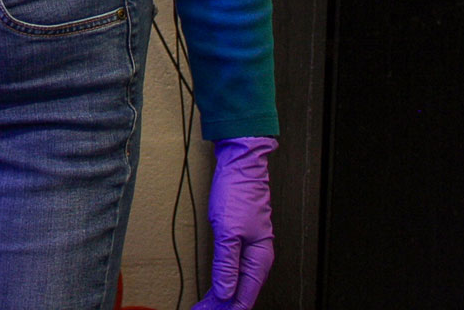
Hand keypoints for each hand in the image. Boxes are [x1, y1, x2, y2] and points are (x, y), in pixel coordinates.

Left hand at [194, 135, 276, 309]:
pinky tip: (216, 289)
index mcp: (259, 259)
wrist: (242, 167)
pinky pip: (235, 271)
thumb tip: (225, 293)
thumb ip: (226, 265)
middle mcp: (258, 259)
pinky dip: (223, 282)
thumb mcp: (228, 231)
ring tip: (204, 306)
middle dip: (220, 306)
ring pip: (237, 284)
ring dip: (221, 297)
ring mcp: (251, 251)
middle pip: (240, 294)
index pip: (243, 298)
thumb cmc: (238, 193)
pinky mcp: (243, 244)